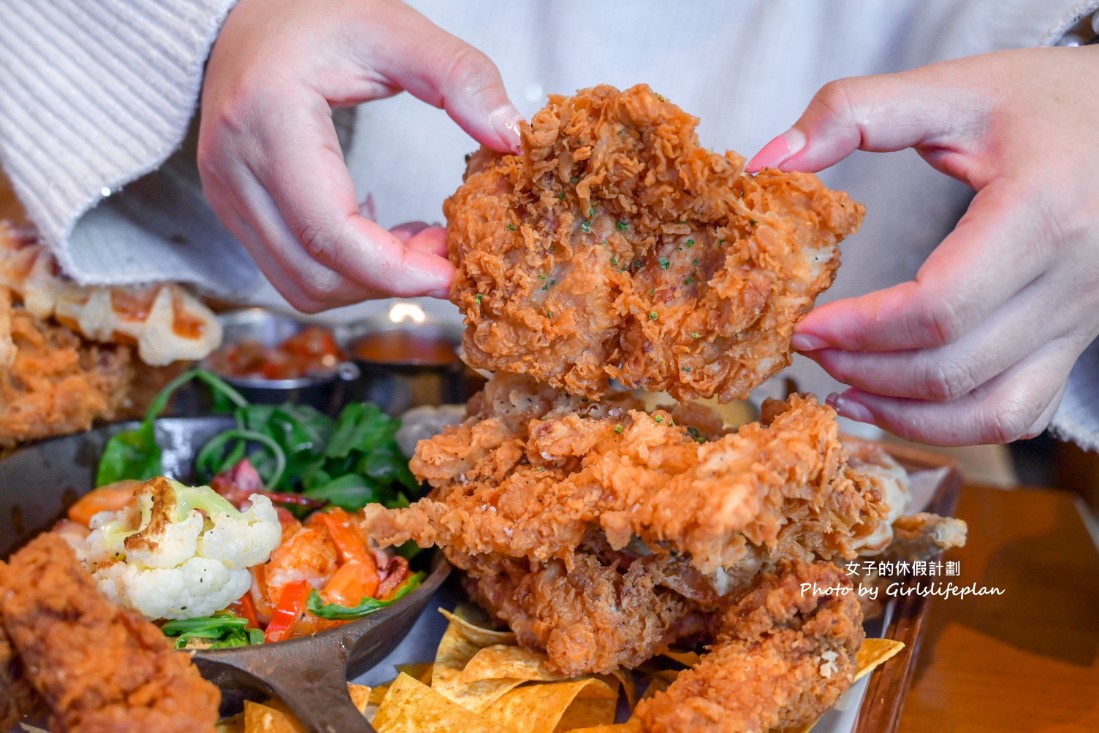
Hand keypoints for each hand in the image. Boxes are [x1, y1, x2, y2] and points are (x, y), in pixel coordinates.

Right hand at [198, 0, 521, 310]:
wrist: (242, 14)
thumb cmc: (314, 15)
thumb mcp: (395, 28)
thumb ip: (459, 76)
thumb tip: (509, 135)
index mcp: (268, 120)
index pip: (331, 233)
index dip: (398, 270)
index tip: (454, 271)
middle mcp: (232, 169)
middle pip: (317, 275)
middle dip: (392, 280)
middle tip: (446, 250)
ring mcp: (224, 196)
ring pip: (302, 286)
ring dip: (369, 282)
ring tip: (418, 243)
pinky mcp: (232, 210)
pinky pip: (292, 271)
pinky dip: (345, 271)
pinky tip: (382, 235)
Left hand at [747, 46, 1098, 444]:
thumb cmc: (1050, 101)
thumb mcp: (956, 88)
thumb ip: (856, 112)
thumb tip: (768, 161)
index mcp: (1041, 215)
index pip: (938, 308)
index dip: (860, 329)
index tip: (805, 326)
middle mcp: (1071, 282)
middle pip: (952, 367)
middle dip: (865, 368)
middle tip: (808, 349)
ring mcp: (1079, 321)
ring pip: (988, 410)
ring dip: (903, 412)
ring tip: (840, 390)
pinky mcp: (1075, 340)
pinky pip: (1018, 413)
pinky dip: (954, 425)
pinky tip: (900, 404)